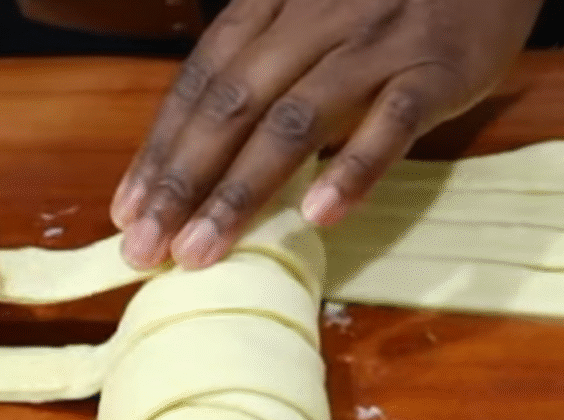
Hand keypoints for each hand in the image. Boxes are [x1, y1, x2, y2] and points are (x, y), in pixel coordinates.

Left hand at [111, 0, 543, 268]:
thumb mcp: (312, 9)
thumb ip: (263, 63)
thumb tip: (202, 144)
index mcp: (273, 4)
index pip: (201, 81)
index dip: (160, 147)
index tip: (128, 210)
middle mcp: (313, 19)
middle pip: (232, 105)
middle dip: (181, 181)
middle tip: (147, 247)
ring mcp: (375, 43)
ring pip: (295, 119)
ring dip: (243, 191)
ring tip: (203, 251)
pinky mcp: (435, 67)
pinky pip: (391, 122)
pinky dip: (353, 169)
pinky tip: (319, 216)